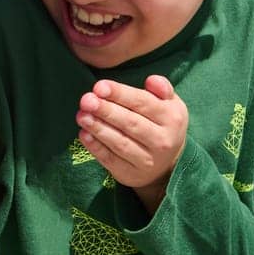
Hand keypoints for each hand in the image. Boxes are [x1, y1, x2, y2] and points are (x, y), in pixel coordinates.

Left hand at [76, 75, 187, 210]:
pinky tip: (84, 134)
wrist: (167, 164)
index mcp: (172, 118)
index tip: (99, 87)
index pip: (143, 103)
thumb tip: (151, 80)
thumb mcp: (169, 104)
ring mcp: (147, 160)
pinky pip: (110, 159)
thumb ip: (162, 88)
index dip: (120, 94)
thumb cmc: (161, 124)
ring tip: (81, 115)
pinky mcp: (130, 174)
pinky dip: (96, 147)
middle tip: (86, 100)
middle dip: (106, 110)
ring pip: (119, 142)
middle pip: (130, 123)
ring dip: (98, 128)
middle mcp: (162, 140)